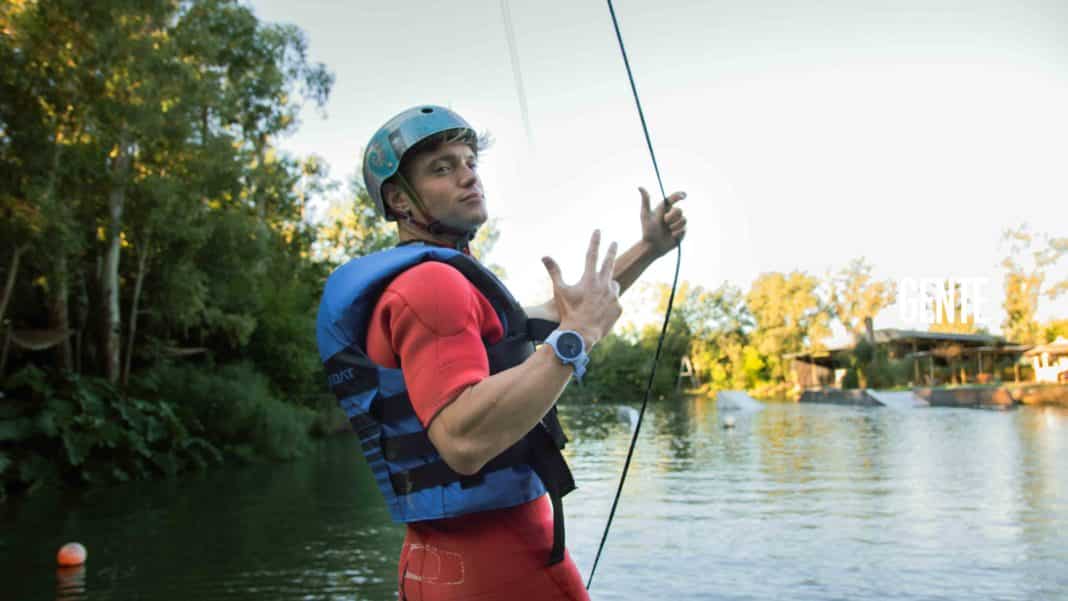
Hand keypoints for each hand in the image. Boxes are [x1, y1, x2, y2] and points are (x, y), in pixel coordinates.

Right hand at [541, 230, 622, 347]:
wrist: (581, 334)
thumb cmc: (569, 312)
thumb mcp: (560, 291)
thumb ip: (554, 272)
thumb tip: (544, 256)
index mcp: (590, 279)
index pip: (592, 254)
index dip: (595, 241)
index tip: (598, 230)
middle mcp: (604, 285)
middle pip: (609, 263)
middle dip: (611, 251)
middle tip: (614, 242)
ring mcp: (614, 296)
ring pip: (612, 285)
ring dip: (607, 286)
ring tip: (597, 297)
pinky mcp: (619, 308)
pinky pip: (615, 302)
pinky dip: (609, 303)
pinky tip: (600, 312)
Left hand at [640, 187, 686, 256]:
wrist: (652, 246)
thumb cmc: (647, 231)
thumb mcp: (645, 215)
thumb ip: (645, 201)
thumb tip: (640, 186)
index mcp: (664, 209)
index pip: (673, 199)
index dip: (679, 195)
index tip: (683, 196)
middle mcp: (672, 215)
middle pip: (679, 210)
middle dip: (671, 216)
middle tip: (664, 222)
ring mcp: (678, 223)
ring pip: (683, 220)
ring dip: (673, 226)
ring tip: (667, 231)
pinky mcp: (682, 232)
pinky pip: (684, 229)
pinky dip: (676, 233)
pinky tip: (671, 236)